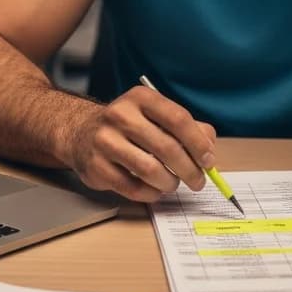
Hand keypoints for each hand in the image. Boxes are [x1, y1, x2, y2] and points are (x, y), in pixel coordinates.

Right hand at [62, 86, 217, 202]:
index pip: (178, 119)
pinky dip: (151, 193)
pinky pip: (133, 188)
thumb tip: (209, 150)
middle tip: (198, 181)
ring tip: (173, 184)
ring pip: (150, 170)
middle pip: (167, 148)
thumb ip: (188, 128)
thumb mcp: (156, 116)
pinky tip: (154, 189)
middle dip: (189, 170)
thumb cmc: (129, 127)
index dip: (198, 143)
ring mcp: (105, 141)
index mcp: (141, 98)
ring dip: (170, 183)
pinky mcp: (96, 167)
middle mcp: (120, 115)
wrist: (82, 133)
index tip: (209, 160)